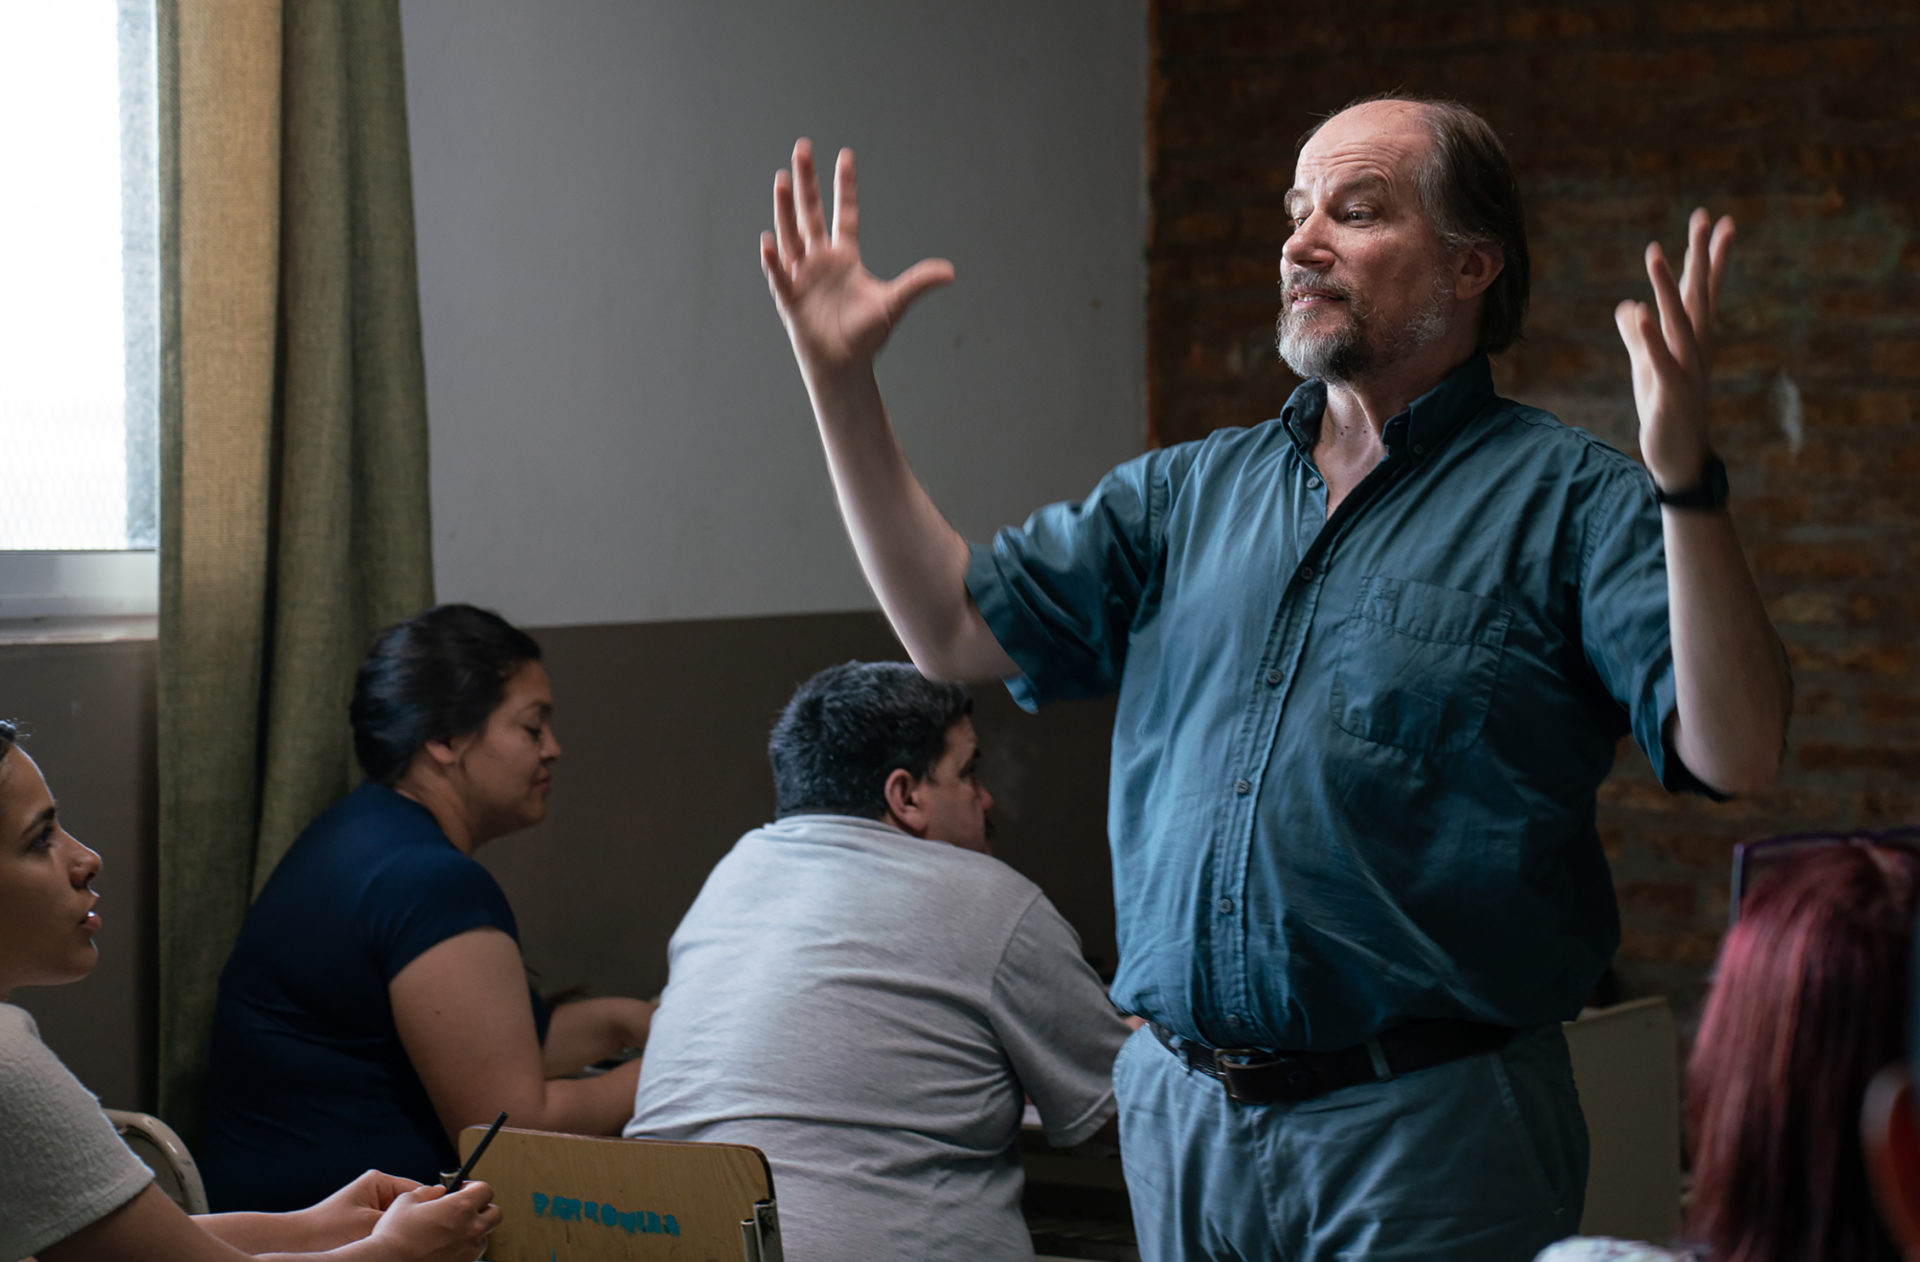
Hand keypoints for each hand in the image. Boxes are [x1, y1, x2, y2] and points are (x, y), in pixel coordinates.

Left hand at [300, 1170, 421, 1249]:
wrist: (294, 1245)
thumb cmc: (327, 1231)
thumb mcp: (370, 1224)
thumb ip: (403, 1218)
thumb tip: (433, 1214)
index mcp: (380, 1182)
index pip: (419, 1191)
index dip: (431, 1208)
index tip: (443, 1223)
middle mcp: (377, 1192)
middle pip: (410, 1207)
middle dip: (414, 1223)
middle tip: (420, 1239)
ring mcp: (372, 1208)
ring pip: (399, 1221)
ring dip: (399, 1233)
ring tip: (399, 1245)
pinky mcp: (365, 1225)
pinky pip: (386, 1231)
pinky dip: (388, 1240)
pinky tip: (389, 1251)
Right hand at [367, 1181, 499, 1261]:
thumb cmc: (394, 1234)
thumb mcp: (406, 1200)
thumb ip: (427, 1192)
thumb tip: (437, 1192)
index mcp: (461, 1207)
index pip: (486, 1190)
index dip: (475, 1187)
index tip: (464, 1189)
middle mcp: (470, 1229)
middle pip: (495, 1213)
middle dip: (483, 1208)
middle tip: (466, 1208)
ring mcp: (468, 1251)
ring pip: (484, 1236)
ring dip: (474, 1230)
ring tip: (452, 1230)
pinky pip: (472, 1254)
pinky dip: (464, 1248)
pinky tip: (446, 1246)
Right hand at [760, 138, 953, 388]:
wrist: (843, 366)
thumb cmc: (866, 335)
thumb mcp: (894, 304)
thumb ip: (917, 283)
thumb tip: (951, 272)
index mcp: (846, 257)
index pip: (845, 213)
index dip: (844, 185)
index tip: (844, 155)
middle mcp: (821, 260)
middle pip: (812, 213)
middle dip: (808, 182)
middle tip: (803, 147)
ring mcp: (803, 276)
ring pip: (792, 235)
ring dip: (785, 209)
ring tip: (783, 179)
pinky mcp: (790, 298)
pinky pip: (780, 275)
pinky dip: (774, 260)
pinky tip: (770, 241)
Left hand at [1613, 207, 1733, 489]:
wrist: (1679, 456)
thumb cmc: (1666, 409)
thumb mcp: (1646, 367)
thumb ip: (1637, 337)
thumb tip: (1627, 307)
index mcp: (1691, 338)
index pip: (1702, 289)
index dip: (1709, 256)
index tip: (1720, 220)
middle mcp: (1696, 347)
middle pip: (1699, 293)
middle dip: (1700, 254)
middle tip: (1705, 215)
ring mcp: (1686, 367)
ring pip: (1678, 319)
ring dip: (1665, 285)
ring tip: (1654, 251)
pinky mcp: (1670, 390)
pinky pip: (1659, 359)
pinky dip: (1650, 336)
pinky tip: (1640, 312)